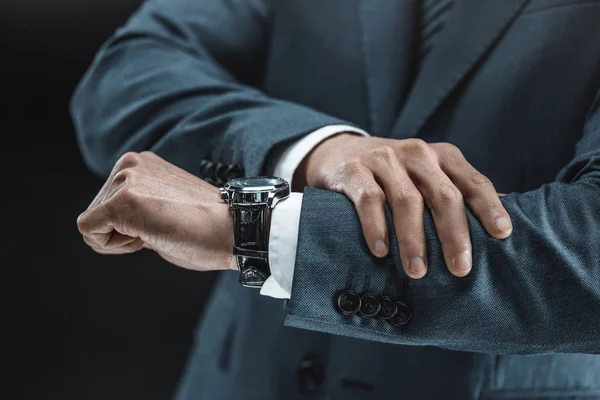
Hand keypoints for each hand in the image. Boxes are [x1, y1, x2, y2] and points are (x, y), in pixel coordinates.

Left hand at [77, 152, 235, 270]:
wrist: (233, 231)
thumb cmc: (206, 229)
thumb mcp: (164, 206)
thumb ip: (138, 207)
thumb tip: (115, 224)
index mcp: (141, 164)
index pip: (107, 203)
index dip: (128, 227)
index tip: (161, 225)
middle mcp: (130, 164)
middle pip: (96, 211)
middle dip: (121, 232)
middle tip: (162, 230)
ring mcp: (127, 179)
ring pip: (91, 222)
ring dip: (120, 239)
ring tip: (160, 230)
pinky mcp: (123, 201)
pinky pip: (88, 230)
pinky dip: (111, 246)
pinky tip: (146, 238)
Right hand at [295, 134, 511, 278]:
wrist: (339, 153)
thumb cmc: (394, 175)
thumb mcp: (427, 175)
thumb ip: (457, 194)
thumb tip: (501, 228)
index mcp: (442, 156)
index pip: (472, 181)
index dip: (488, 207)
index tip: (502, 234)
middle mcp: (416, 153)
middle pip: (442, 194)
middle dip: (453, 234)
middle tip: (460, 269)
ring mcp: (384, 159)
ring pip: (406, 200)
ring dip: (413, 239)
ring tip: (418, 271)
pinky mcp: (354, 171)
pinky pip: (369, 200)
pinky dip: (376, 227)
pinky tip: (381, 251)